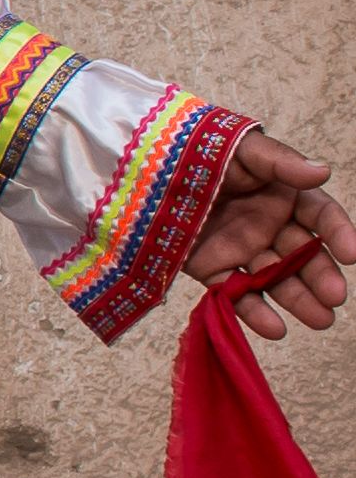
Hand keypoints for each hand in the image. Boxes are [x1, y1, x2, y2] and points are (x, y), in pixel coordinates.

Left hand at [189, 127, 355, 338]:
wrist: (142, 167)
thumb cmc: (198, 149)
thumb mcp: (241, 149)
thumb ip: (280, 162)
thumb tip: (323, 172)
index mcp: (283, 195)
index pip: (320, 216)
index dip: (338, 234)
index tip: (352, 255)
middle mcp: (267, 225)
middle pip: (302, 254)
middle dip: (320, 276)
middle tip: (334, 298)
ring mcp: (239, 248)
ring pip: (275, 278)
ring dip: (297, 300)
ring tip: (320, 321)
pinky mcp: (210, 267)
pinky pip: (234, 292)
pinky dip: (253, 312)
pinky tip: (274, 329)